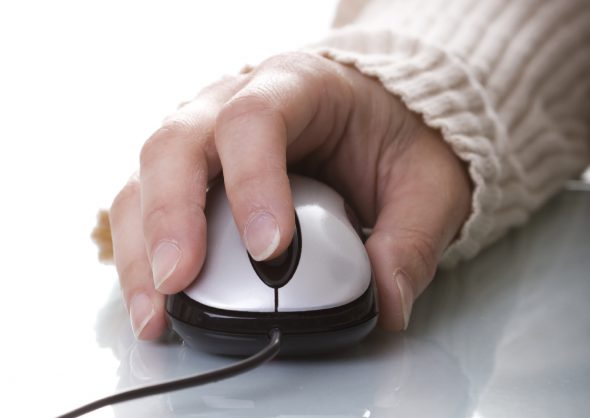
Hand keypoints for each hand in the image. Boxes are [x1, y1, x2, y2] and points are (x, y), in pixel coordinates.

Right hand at [108, 52, 470, 338]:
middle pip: (175, 144)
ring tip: (156, 313)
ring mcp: (205, 135)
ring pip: (146, 177)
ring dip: (141, 248)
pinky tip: (156, 299)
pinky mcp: (193, 173)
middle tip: (180, 284)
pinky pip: (148, 205)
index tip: (269, 252)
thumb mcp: (427, 183)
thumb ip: (410, 241)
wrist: (374, 114)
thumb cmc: (396, 136)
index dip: (252, 182)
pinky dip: (143, 254)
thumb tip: (386, 305)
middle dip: (171, 218)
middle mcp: (234, 101)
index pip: (255, 119)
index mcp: (299, 86)